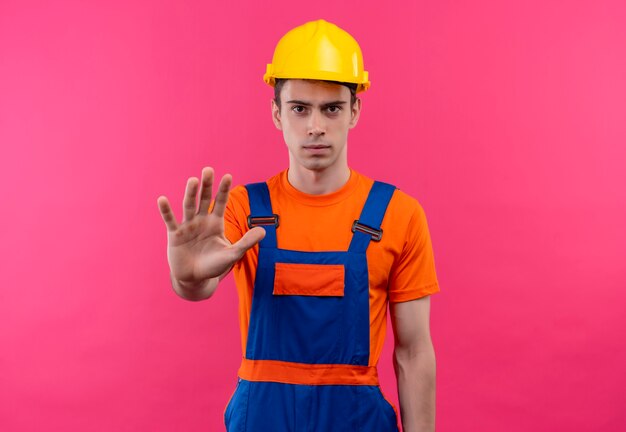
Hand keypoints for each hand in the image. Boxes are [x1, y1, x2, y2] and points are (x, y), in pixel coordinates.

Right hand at [157, 167, 264, 285]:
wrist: (195, 279)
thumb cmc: (214, 265)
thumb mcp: (232, 254)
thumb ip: (246, 242)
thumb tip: (264, 231)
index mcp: (215, 222)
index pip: (220, 202)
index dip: (223, 190)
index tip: (227, 175)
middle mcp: (201, 220)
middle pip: (204, 199)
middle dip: (207, 185)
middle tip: (208, 169)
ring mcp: (187, 226)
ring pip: (189, 206)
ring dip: (190, 193)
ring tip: (193, 180)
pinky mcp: (175, 235)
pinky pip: (170, 221)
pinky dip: (166, 211)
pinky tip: (162, 200)